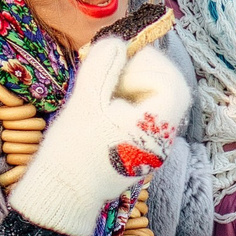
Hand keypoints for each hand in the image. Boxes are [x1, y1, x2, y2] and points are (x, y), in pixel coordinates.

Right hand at [7, 39, 190, 235]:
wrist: (63, 193)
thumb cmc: (73, 151)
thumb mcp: (85, 101)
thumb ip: (103, 66)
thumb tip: (117, 42)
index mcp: (156, 126)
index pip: (172, 83)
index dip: (149, 65)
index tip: (119, 64)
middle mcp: (162, 139)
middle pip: (168, 92)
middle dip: (141, 73)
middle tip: (112, 71)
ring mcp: (152, 147)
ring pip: (155, 104)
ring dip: (132, 88)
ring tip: (103, 90)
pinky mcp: (138, 152)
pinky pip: (143, 119)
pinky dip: (127, 104)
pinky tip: (103, 107)